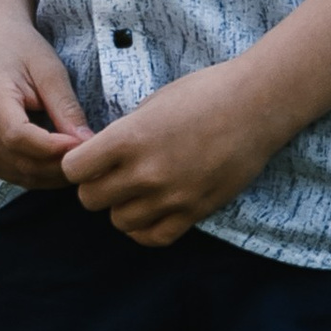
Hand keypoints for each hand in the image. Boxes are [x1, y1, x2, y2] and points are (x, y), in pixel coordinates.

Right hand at [0, 17, 90, 187]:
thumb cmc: (22, 50)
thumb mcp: (49, 70)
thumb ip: (66, 107)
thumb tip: (87, 143)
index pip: (18, 136)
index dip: (53, 147)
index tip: (84, 144)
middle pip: (20, 161)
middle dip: (59, 166)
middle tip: (91, 157)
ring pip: (18, 174)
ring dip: (52, 175)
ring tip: (79, 160)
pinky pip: (12, 174)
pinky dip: (39, 174)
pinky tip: (59, 161)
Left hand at [58, 63, 275, 247]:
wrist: (256, 106)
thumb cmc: (204, 93)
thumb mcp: (152, 103)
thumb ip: (123, 133)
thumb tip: (103, 155)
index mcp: (129, 138)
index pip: (74, 169)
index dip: (76, 163)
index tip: (88, 157)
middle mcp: (146, 172)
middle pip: (90, 200)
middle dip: (95, 186)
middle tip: (111, 173)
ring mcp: (171, 196)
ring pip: (119, 221)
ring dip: (121, 207)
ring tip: (137, 189)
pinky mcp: (194, 212)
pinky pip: (152, 237)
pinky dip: (145, 228)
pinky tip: (152, 210)